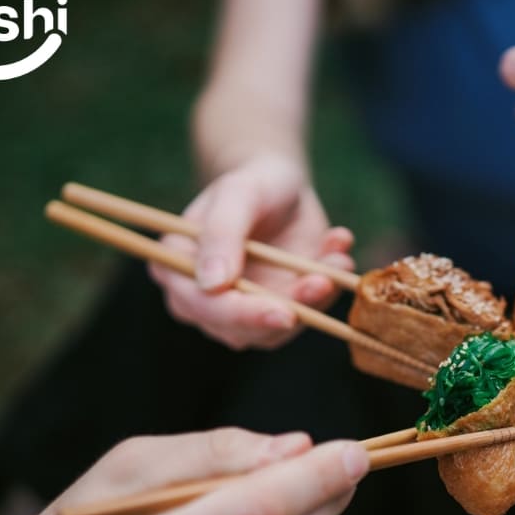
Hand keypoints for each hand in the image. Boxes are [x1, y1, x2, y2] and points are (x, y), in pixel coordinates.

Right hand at [148, 157, 354, 349]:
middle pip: (240, 329)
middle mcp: (203, 299)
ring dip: (314, 300)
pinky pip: (306, 314)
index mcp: (175, 269)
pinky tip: (339, 250)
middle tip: (323, 284)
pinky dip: (329, 288)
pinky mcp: (278, 310)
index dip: (243, 314)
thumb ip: (222, 233)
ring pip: (277, 329)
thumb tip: (212, 284)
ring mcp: (242, 309)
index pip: (203, 306)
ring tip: (337, 259)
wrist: (281, 185)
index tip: (284, 312)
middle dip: (286, 311)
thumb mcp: (238, 194)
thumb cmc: (251, 184)